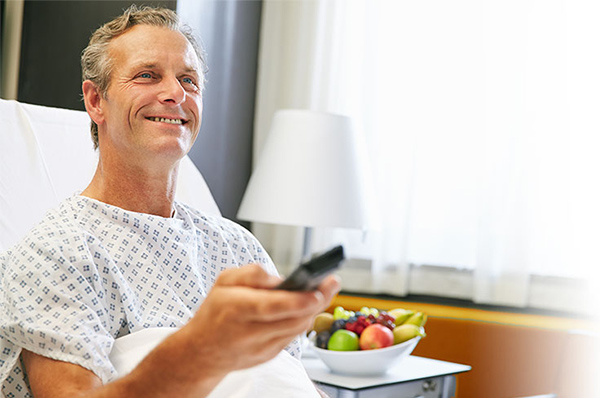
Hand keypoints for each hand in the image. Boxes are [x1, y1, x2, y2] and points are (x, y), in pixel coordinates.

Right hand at [179, 264, 339, 375]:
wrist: (202, 351)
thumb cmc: (215, 312)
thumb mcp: (223, 281)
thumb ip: (251, 274)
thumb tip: (280, 279)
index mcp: (235, 309)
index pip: (271, 307)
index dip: (298, 301)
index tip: (317, 292)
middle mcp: (249, 332)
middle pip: (293, 319)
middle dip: (316, 301)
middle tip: (331, 283)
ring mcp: (261, 348)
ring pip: (297, 328)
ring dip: (312, 309)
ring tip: (323, 290)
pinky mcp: (269, 356)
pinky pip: (292, 336)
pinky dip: (301, 320)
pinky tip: (307, 306)